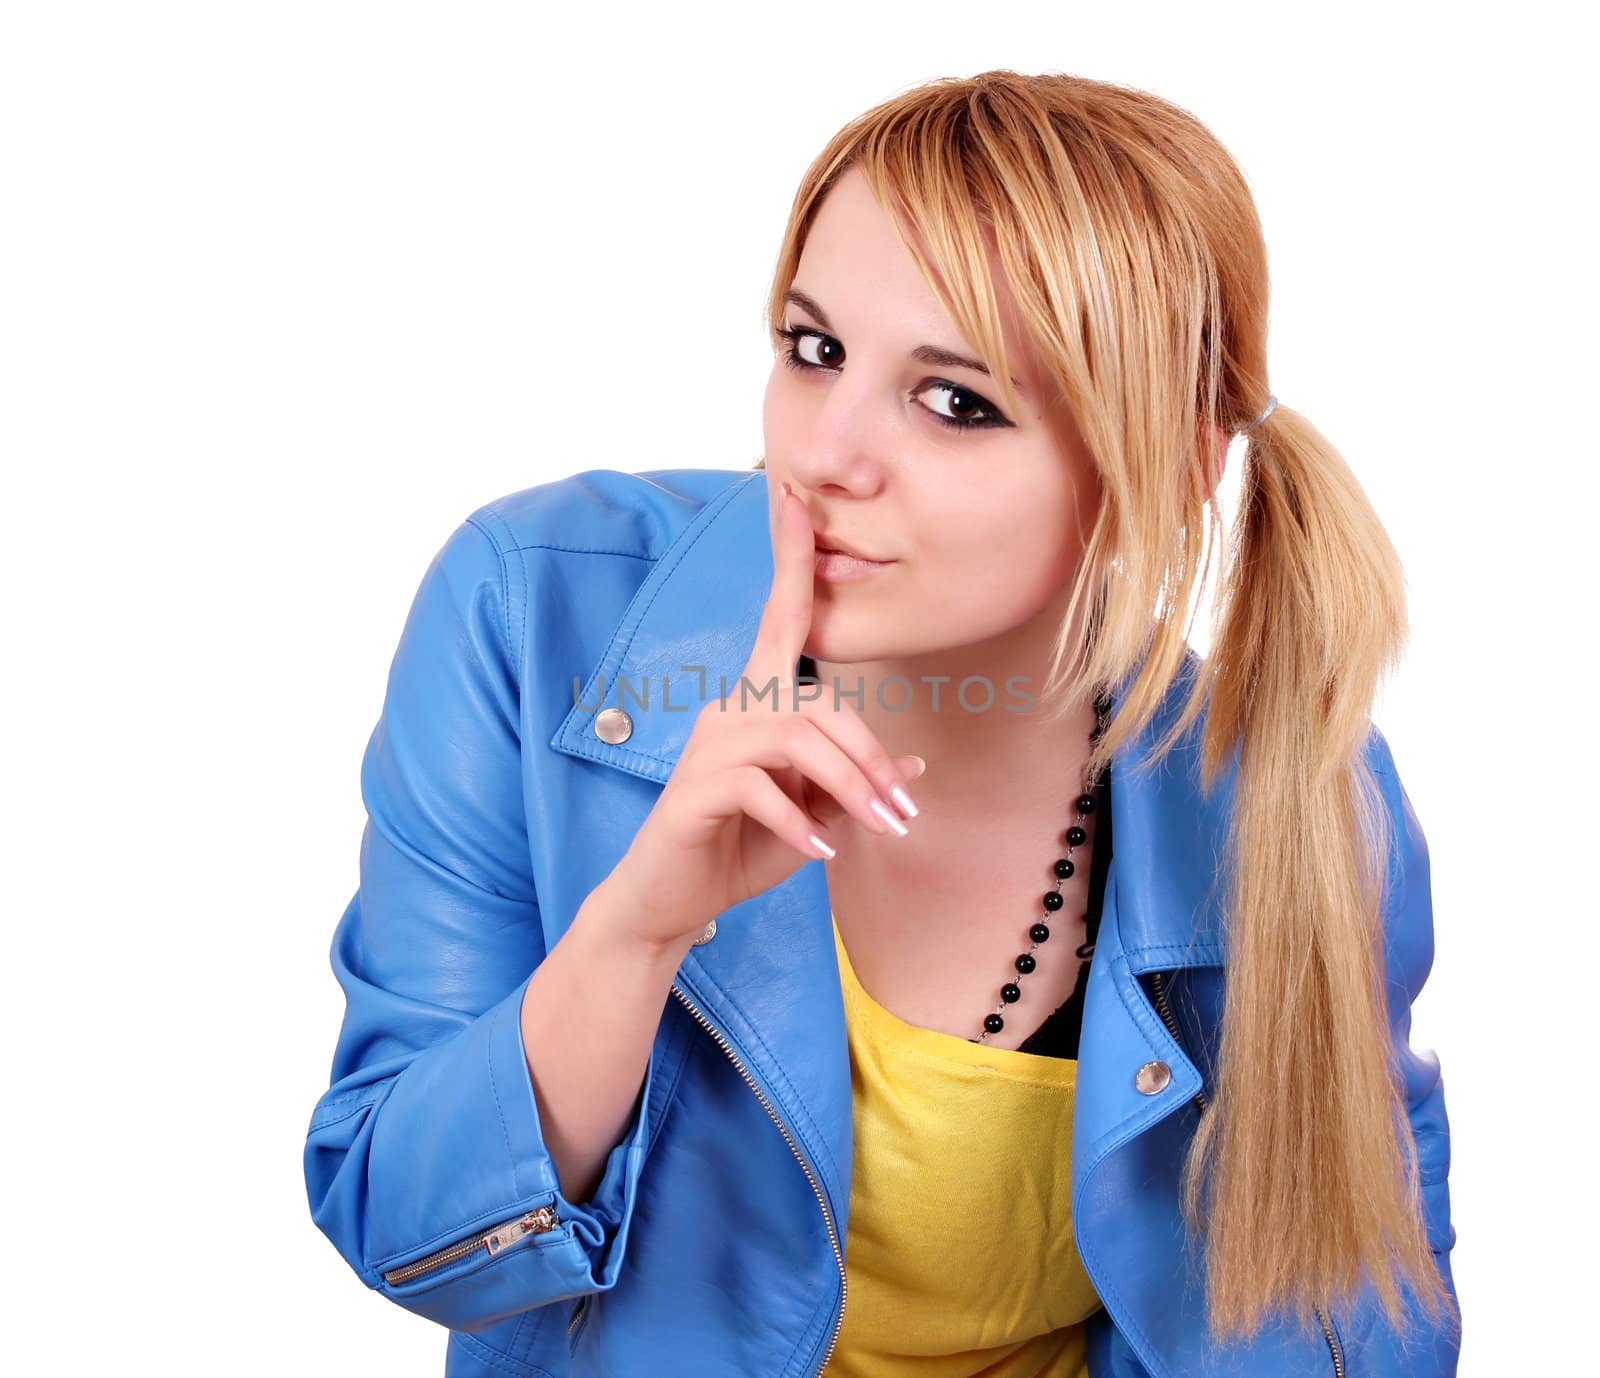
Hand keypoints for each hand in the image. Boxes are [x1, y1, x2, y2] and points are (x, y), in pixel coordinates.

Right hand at [603, 481, 923, 954]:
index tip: (794, 496)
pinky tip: (819, 851)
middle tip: (902, 813)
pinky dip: (801, 821)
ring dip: (849, 785)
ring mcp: (708, 745)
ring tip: (879, 830)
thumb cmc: (739, 848)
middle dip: (868, 756)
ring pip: (796, 737)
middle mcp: (730, 708)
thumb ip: (853, 784)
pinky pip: (762, 787)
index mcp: (757, 702)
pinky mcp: (694, 787)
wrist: (669, 900)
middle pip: (816, 701)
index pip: (780, 617)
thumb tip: (912, 765)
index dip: (789, 557)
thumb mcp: (814, 815)